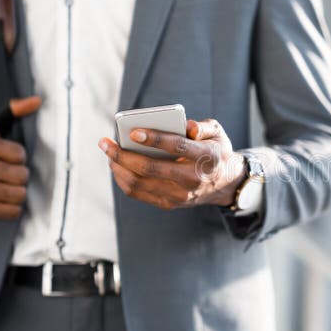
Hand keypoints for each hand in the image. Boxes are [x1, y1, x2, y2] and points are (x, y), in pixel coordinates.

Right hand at [0, 96, 41, 218]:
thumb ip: (10, 110)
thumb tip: (36, 101)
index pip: (19, 154)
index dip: (18, 157)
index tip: (6, 157)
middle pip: (22, 176)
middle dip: (19, 175)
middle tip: (7, 173)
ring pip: (20, 194)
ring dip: (17, 191)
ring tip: (5, 186)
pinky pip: (13, 212)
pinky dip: (12, 207)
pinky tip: (1, 199)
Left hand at [99, 119, 246, 210]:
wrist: (225, 183)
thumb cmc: (215, 151)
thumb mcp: (217, 133)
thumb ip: (203, 126)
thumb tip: (187, 126)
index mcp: (206, 157)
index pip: (178, 147)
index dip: (155, 139)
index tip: (133, 132)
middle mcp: (192, 179)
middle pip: (150, 169)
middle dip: (122, 155)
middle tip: (105, 143)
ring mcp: (180, 195)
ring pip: (140, 184)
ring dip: (118, 168)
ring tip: (108, 153)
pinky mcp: (170, 203)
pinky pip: (139, 193)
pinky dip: (123, 179)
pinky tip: (116, 166)